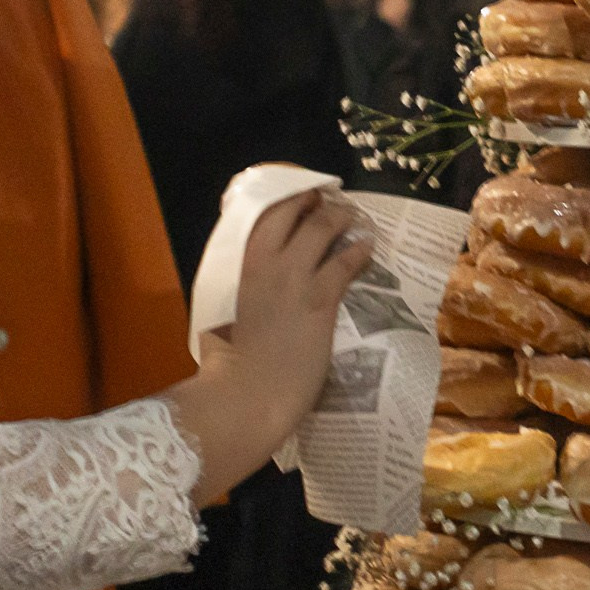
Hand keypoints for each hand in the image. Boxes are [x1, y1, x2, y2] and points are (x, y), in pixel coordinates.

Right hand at [174, 189, 371, 502]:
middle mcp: (263, 262)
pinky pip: (345, 262)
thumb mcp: (221, 322)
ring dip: (340, 217)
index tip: (296, 194)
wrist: (247, 395)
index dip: (281, 200)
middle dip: (311, 199)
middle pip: (290, 212)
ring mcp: (293, 277)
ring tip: (353, 216)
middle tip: (328, 198)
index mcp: (235, 267)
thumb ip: (232, 300)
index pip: (257, 217)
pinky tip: (369, 246)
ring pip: (322, 228)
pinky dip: (359, 250)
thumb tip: (239, 298)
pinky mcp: (321, 298)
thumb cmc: (227, 368)